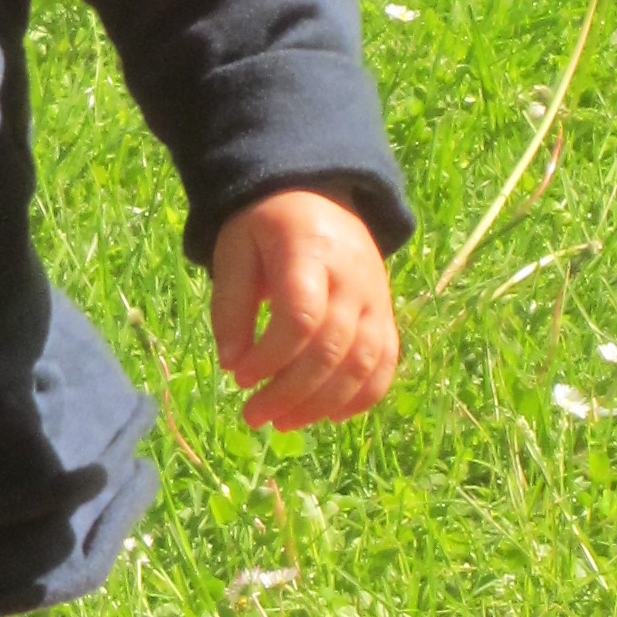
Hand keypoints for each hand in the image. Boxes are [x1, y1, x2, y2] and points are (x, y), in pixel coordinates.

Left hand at [207, 191, 398, 433]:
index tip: (239, 378)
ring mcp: (376, 298)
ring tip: (283, 423)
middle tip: (255, 416)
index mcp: (310, 252)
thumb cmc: (265, 226)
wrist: (316, 194)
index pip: (301, 316)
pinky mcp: (386, 314)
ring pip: (363, 363)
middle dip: (292, 392)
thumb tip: (232, 365)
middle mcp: (353, 277)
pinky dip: (362, 397)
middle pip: (333, 347)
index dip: (271, 356)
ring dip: (323, 403)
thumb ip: (230, 305)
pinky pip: (386, 363)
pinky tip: (328, 416)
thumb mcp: (235, 250)